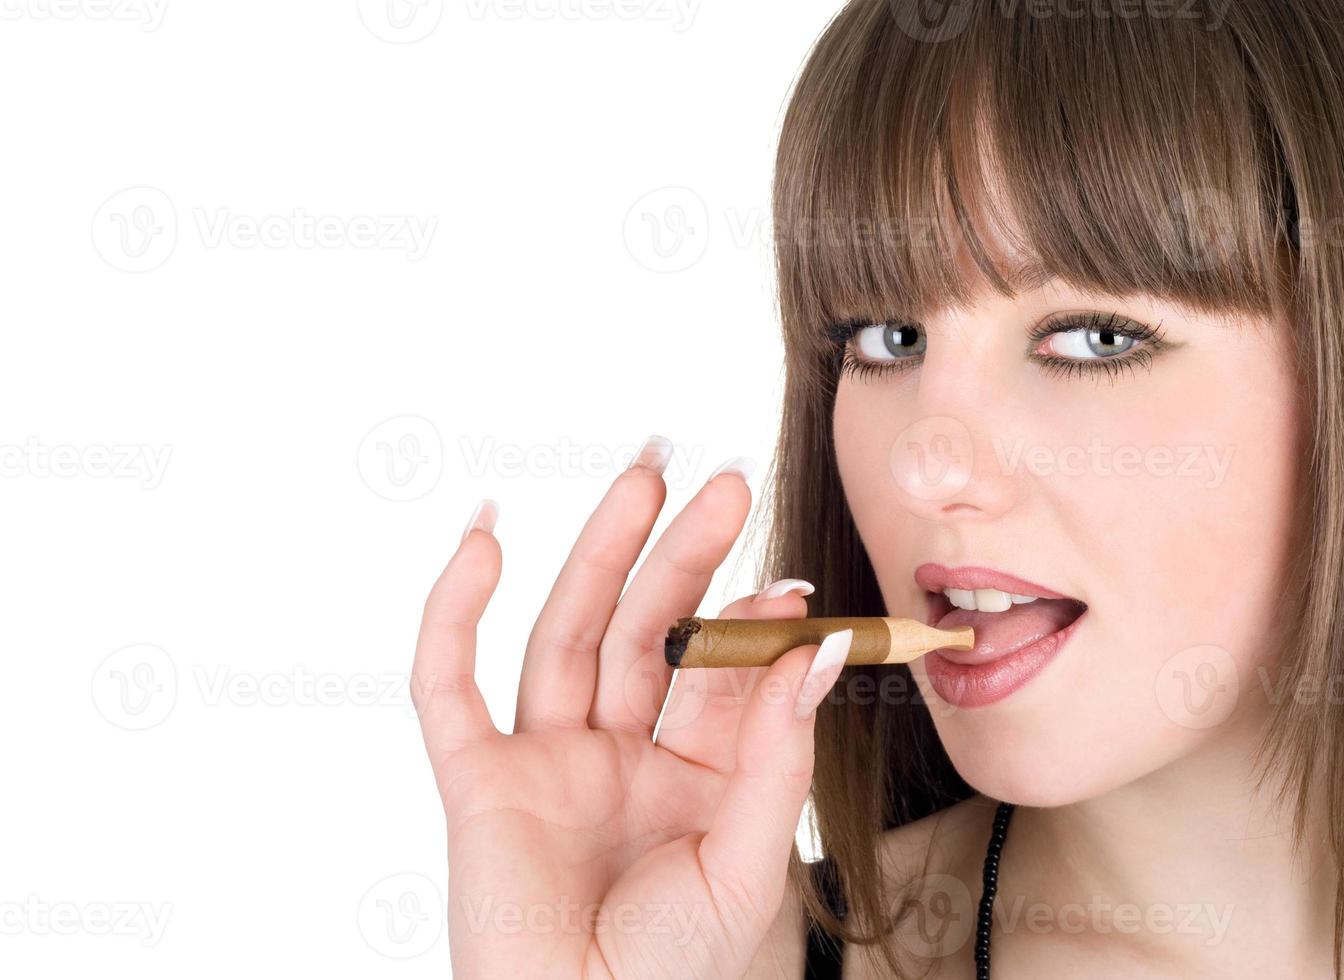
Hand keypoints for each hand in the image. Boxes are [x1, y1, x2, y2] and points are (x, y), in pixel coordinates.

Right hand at [411, 442, 847, 978]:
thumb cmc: (669, 975)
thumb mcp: (746, 859)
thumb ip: (775, 751)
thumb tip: (818, 650)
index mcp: (689, 776)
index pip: (718, 675)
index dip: (748, 625)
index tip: (787, 583)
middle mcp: (616, 755)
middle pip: (644, 632)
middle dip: (681, 556)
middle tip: (721, 483)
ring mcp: (544, 761)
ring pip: (566, 634)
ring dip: (599, 553)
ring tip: (642, 477)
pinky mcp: (477, 781)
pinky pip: (449, 686)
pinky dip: (455, 613)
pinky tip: (484, 539)